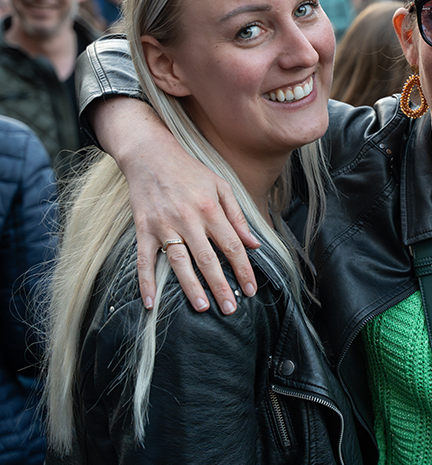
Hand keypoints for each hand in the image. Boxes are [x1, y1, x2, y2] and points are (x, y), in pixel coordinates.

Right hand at [95, 97, 259, 312]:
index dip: (243, 269)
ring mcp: (164, 225)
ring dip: (191, 287)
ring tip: (203, 307)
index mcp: (211, 209)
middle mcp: (188, 219)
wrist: (151, 155)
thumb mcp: (222, 186)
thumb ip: (238, 217)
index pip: (232, 246)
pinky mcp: (143, 228)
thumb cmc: (190, 171)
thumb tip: (255, 244)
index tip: (251, 288)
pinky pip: (144, 259)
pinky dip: (145, 281)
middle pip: (208, 258)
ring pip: (179, 262)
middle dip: (221, 285)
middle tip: (231, 308)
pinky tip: (151, 302)